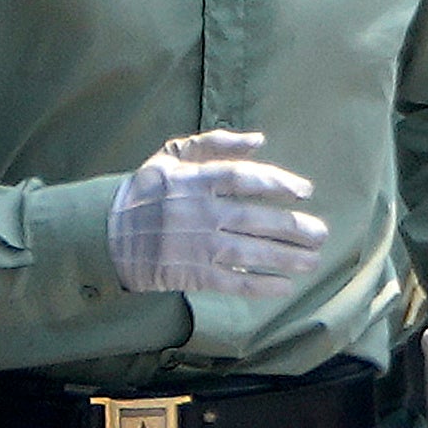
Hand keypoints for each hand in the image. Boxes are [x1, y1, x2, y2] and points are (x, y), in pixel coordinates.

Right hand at [110, 129, 330, 298]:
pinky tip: (285, 286)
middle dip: (293, 228)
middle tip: (321, 233)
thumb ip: (214, 144)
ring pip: (250, 252)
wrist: (107, 236)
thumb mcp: (170, 156)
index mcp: (194, 180)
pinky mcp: (192, 274)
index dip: (277, 183)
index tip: (304, 191)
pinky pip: (233, 281)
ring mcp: (196, 246)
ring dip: (286, 258)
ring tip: (313, 260)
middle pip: (255, 219)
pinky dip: (260, 285)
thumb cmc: (145, 192)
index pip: (243, 178)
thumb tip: (259, 140)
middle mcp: (198, 213)